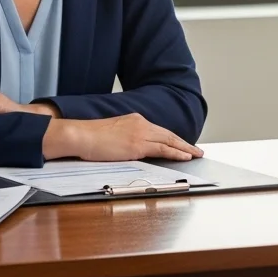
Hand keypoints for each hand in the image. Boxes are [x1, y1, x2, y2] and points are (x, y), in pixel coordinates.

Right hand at [46, 112, 203, 162]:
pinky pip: (162, 149)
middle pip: (168, 134)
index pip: (159, 131)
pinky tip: (185, 157)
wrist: (81, 135)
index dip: (172, 138)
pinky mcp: (137, 145)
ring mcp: (140, 133)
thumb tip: (131, 148)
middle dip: (184, 143)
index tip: (182, 144)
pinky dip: (176, 153)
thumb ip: (125, 138)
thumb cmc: (91, 137)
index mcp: (135, 120)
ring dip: (185, 148)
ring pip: (169, 140)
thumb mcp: (112, 134)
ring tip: (196, 155)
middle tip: (196, 150)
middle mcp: (141, 124)